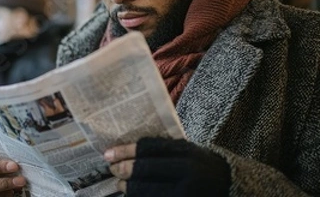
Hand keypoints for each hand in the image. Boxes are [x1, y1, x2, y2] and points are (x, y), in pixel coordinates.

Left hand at [104, 137, 230, 196]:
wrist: (232, 188)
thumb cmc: (203, 167)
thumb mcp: (189, 152)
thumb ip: (164, 150)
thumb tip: (125, 151)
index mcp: (188, 153)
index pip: (149, 148)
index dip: (125, 151)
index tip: (109, 153)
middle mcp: (188, 174)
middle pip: (145, 170)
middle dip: (124, 170)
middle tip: (113, 170)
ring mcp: (186, 195)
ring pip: (146, 192)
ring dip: (129, 189)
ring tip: (121, 185)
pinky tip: (135, 195)